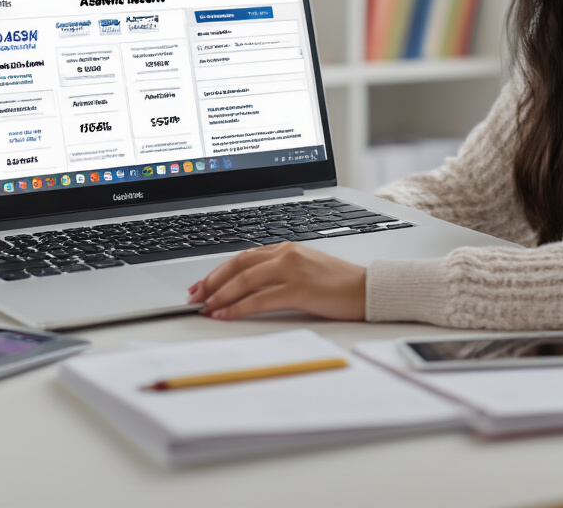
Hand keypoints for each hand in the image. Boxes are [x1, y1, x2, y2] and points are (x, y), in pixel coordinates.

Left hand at [187, 241, 366, 320]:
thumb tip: (249, 290)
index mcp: (288, 248)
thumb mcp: (306, 272)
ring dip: (220, 295)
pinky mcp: (299, 288)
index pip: (244, 257)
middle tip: (194, 296)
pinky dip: (238, 307)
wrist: (368, 289)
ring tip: (205, 307)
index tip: (202, 285)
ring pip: (245, 280)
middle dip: (212, 281)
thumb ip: (280, 274)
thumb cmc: (340, 285)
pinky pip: (259, 298)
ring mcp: (292, 269)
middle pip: (238, 265)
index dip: (219, 271)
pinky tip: (225, 314)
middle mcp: (287, 254)